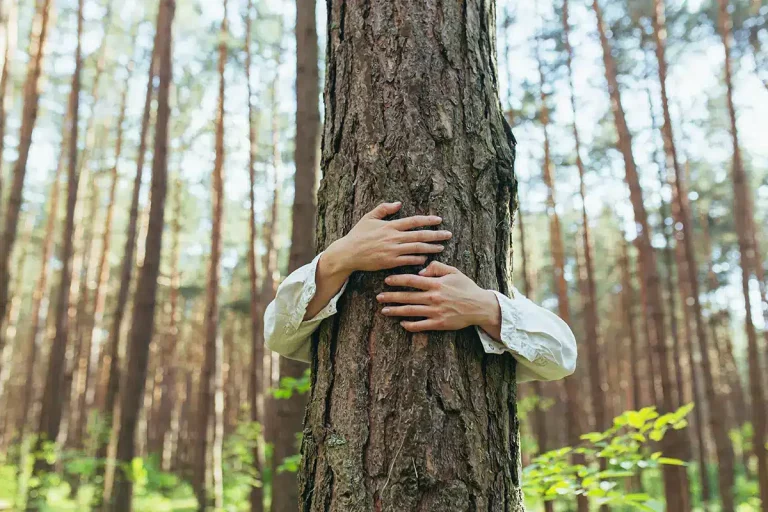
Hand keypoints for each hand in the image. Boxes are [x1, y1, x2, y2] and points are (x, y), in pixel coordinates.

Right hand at [324, 202, 452, 274]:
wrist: (348, 253)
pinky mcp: (390, 262)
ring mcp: (392, 251)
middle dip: (435, 235)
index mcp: (390, 226)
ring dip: (431, 248)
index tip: (439, 220)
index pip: (413, 221)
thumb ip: (384, 209)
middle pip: (419, 236)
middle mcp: (393, 238)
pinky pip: (408, 261)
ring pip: (416, 249)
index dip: (427, 220)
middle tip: (448, 234)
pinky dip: (418, 259)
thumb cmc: (358, 235)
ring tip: (441, 247)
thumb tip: (398, 203)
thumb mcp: (369, 217)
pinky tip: (426, 258)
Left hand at [376, 261, 501, 336]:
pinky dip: (409, 325)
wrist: (480, 306)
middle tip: (379, 297)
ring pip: (410, 311)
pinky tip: (401, 323)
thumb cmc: (466, 287)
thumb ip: (436, 267)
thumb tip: (420, 271)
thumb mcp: (453, 272)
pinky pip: (420, 325)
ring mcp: (435, 312)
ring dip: (396, 311)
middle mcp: (433, 298)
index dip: (398, 280)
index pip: (412, 281)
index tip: (386, 280)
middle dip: (391, 297)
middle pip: (407, 297)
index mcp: (436, 284)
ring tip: (384, 310)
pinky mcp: (439, 324)